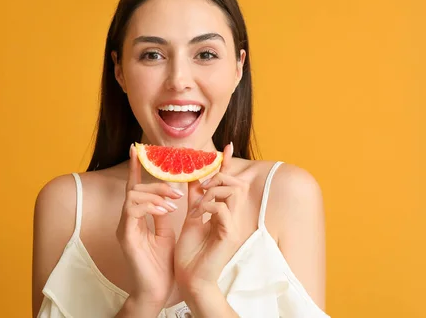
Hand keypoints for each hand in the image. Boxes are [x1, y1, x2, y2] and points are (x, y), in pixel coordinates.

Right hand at [115, 144, 181, 309]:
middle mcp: (127, 220)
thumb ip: (164, 213)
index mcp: (137, 217)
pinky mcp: (126, 236)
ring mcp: (124, 227)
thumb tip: (172, 192)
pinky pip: (133, 210)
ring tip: (174, 202)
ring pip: (133, 195)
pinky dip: (150, 206)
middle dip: (158, 183)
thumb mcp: (166, 232)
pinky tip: (166, 210)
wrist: (157, 291)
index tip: (137, 148)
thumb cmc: (162, 264)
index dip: (135, 167)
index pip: (135, 187)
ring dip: (156, 193)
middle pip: (135, 187)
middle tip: (179, 189)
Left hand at [174, 142, 248, 290]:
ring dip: (212, 190)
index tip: (227, 146)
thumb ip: (195, 198)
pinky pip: (222, 209)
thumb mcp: (191, 218)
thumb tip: (192, 176)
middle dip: (217, 176)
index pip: (229, 182)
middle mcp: (232, 216)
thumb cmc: (191, 253)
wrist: (190, 279)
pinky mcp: (228, 234)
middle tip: (201, 184)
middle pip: (235, 182)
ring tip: (198, 202)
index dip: (227, 164)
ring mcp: (232, 224)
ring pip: (232, 191)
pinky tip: (198, 214)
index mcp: (223, 211)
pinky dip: (208, 206)